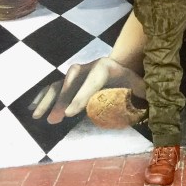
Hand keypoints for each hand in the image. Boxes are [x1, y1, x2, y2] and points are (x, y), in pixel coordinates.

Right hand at [29, 56, 145, 123]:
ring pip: (59, 83)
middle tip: (56, 119)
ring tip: (38, 117)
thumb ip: (146, 96)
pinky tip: (33, 110)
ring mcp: (77, 73)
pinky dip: (43, 97)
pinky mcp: (70, 81)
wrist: (123, 67)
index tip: (70, 113)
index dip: (81, 95)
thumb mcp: (142, 86)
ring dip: (48, 99)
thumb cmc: (133, 81)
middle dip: (63, 99)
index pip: (93, 79)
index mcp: (107, 66)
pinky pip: (54, 87)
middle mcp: (88, 66)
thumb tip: (153, 112)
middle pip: (72, 79)